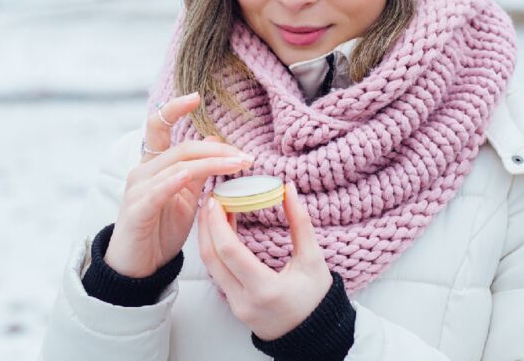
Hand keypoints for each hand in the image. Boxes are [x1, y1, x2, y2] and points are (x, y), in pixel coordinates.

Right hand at [104, 92, 254, 277]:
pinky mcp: (137, 210)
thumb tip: (214, 139)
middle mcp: (142, 172)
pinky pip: (158, 191)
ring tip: (237, 165)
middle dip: (216, 150)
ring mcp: (137, 190)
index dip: (173, 109)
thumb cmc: (159, 231)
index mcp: (153, 166)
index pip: (158, 127)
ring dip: (210, 164)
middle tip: (245, 156)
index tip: (195, 97)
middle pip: (181, 149)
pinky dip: (175, 181)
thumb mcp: (184, 197)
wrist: (138, 267)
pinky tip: (190, 176)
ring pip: (176, 166)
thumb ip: (197, 170)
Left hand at [197, 181, 332, 340]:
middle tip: (211, 199)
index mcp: (265, 289)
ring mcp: (236, 306)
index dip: (218, 223)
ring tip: (214, 211)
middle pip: (212, 258)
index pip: (230, 252)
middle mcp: (244, 300)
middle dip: (206, 225)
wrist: (314, 335)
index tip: (217, 199)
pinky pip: (217, 274)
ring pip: (210, 267)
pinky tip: (222, 232)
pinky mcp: (233, 306)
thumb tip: (288, 188)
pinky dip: (216, 250)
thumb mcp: (313, 259)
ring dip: (208, 237)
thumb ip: (300, 222)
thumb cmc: (317, 298)